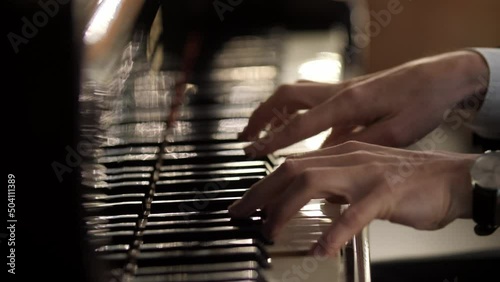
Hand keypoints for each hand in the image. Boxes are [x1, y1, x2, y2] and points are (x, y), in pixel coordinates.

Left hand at [228, 141, 478, 255]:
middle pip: (293, 168)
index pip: (293, 164)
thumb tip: (307, 196)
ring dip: (285, 208)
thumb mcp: (363, 175)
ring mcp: (367, 173)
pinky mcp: (387, 192)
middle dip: (261, 192)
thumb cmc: (408, 181)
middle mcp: (350, 158)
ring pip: (313, 182)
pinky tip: (322, 249)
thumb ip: (335, 182)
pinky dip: (334, 232)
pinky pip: (355, 213)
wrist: (453, 178)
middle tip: (242, 214)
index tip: (246, 202)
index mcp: (342, 154)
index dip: (264, 183)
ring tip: (272, 231)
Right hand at [239, 51, 487, 157]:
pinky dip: (294, 113)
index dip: (272, 140)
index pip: (299, 124)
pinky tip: (294, 130)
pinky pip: (311, 100)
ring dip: (274, 111)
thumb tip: (326, 156)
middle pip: (286, 97)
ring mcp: (341, 89)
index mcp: (347, 103)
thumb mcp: (396, 132)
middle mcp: (338, 92)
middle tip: (245, 136)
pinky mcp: (348, 92)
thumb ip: (357, 144)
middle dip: (261, 116)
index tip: (252, 152)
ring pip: (295, 94)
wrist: (442, 78)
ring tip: (259, 131)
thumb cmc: (423, 102)